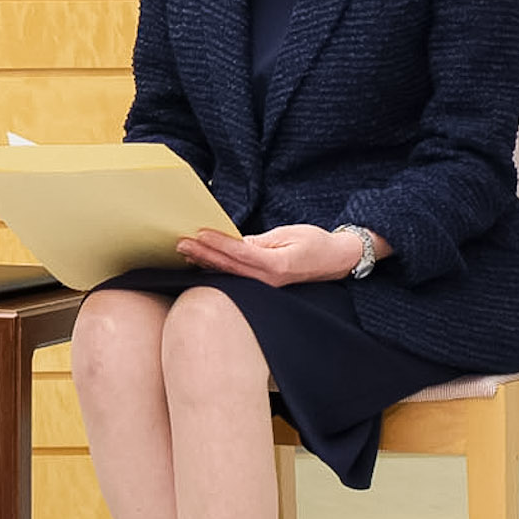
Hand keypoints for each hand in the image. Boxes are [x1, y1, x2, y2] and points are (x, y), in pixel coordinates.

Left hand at [177, 224, 371, 286]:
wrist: (337, 260)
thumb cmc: (316, 243)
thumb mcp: (289, 234)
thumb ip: (260, 241)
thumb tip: (235, 242)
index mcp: (277, 265)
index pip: (240, 253)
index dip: (218, 243)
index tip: (199, 233)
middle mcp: (269, 279)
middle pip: (229, 266)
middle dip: (203, 254)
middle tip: (181, 243)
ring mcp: (266, 285)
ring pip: (230, 273)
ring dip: (206, 262)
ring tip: (185, 251)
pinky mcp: (264, 284)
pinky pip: (238, 276)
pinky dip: (219, 268)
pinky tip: (203, 261)